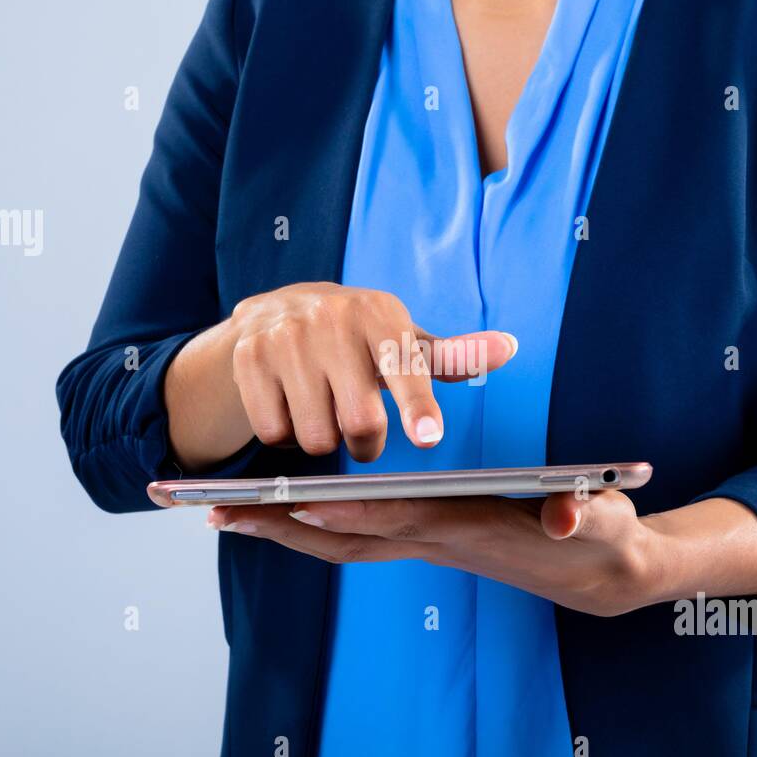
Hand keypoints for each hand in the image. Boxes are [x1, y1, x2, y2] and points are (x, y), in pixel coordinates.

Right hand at [164, 282, 516, 468]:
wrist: (272, 312)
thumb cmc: (357, 338)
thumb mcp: (402, 340)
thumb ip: (452, 355)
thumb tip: (508, 348)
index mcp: (379, 315)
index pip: (404, 367)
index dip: (418, 406)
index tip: (428, 437)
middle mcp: (331, 320)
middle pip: (360, 421)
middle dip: (366, 444)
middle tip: (363, 433)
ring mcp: (285, 338)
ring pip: (315, 436)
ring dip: (323, 441)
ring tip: (323, 412)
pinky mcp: (248, 358)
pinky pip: (274, 432)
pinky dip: (285, 436)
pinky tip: (290, 409)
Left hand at [207, 494, 756, 616]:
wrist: (597, 569)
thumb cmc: (598, 535)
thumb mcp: (602, 519)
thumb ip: (584, 514)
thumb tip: (567, 516)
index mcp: (470, 528)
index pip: (405, 519)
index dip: (355, 515)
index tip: (302, 506)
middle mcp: (434, 540)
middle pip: (345, 539)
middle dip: (280, 526)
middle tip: (212, 510)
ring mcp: (423, 542)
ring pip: (338, 543)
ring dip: (277, 530)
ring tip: (217, 511)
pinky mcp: (423, 537)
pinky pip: (352, 537)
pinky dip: (307, 528)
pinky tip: (274, 512)